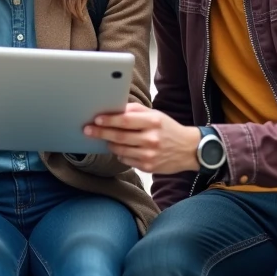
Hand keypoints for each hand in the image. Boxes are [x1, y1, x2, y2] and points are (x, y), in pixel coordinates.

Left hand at [83, 104, 201, 173]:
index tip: (96, 119)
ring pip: (120, 150)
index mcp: (153, 122)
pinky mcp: (148, 166)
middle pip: (119, 136)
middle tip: (88, 130)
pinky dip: (120, 154)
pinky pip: (126, 160)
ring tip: (105, 139)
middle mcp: (151, 138)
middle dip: (101, 132)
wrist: (188, 149)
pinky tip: (122, 149)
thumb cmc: (168, 129)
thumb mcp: (155, 115)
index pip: (125, 120)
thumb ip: (135, 111)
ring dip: (109, 144)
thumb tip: (115, 109)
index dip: (108, 120)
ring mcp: (149, 154)